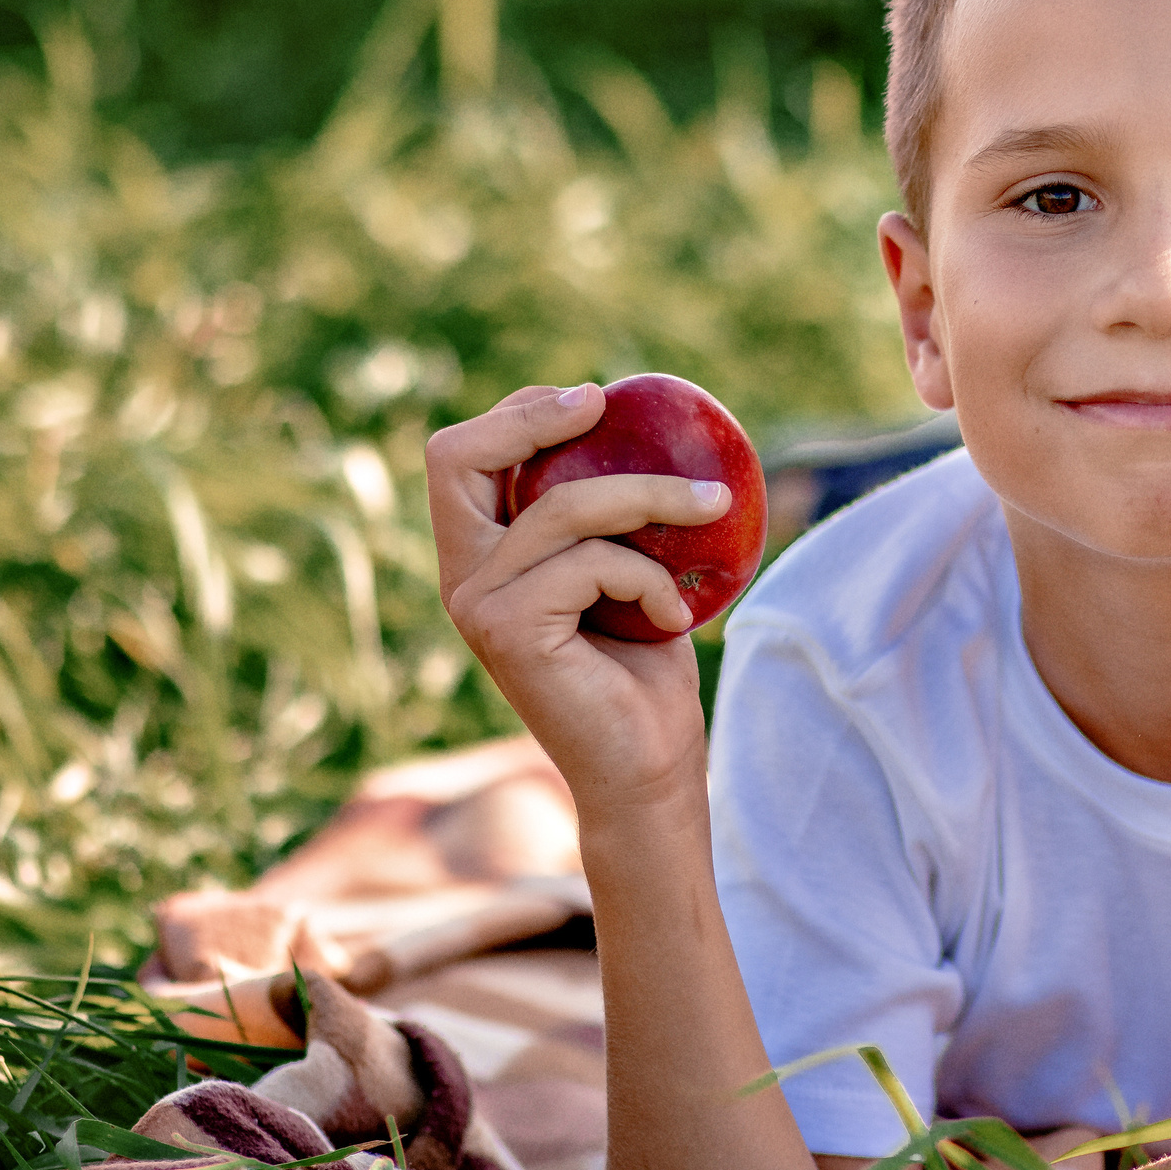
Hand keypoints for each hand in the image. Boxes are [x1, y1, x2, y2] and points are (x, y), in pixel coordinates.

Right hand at [426, 383, 729, 815]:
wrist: (648, 767)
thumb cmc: (644, 672)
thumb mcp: (628, 571)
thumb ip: (611, 517)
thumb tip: (652, 434)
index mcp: (482, 557)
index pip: (461, 458)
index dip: (517, 413)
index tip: (594, 402)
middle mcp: (464, 578)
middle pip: (457, 458)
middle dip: (531, 416)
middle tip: (602, 404)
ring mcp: (479, 605)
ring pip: (564, 506)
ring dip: (652, 497)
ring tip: (713, 507)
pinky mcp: (509, 630)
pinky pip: (594, 562)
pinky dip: (650, 578)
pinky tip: (675, 615)